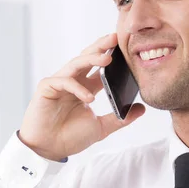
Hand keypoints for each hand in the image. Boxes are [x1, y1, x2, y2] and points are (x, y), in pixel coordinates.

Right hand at [19, 33, 144, 160]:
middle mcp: (72, 81)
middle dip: (101, 46)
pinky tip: (89, 97)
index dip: (112, 57)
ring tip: (108, 59)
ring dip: (92, 59)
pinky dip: (78, 88)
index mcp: (85, 87)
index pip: (100, 67)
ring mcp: (59, 83)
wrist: (49, 149)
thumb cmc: (70, 137)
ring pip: (76, 63)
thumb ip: (121, 118)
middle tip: (116, 38)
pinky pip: (64, 82)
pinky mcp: (47, 87)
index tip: (126, 48)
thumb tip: (142, 108)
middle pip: (88, 58)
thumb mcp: (102, 127)